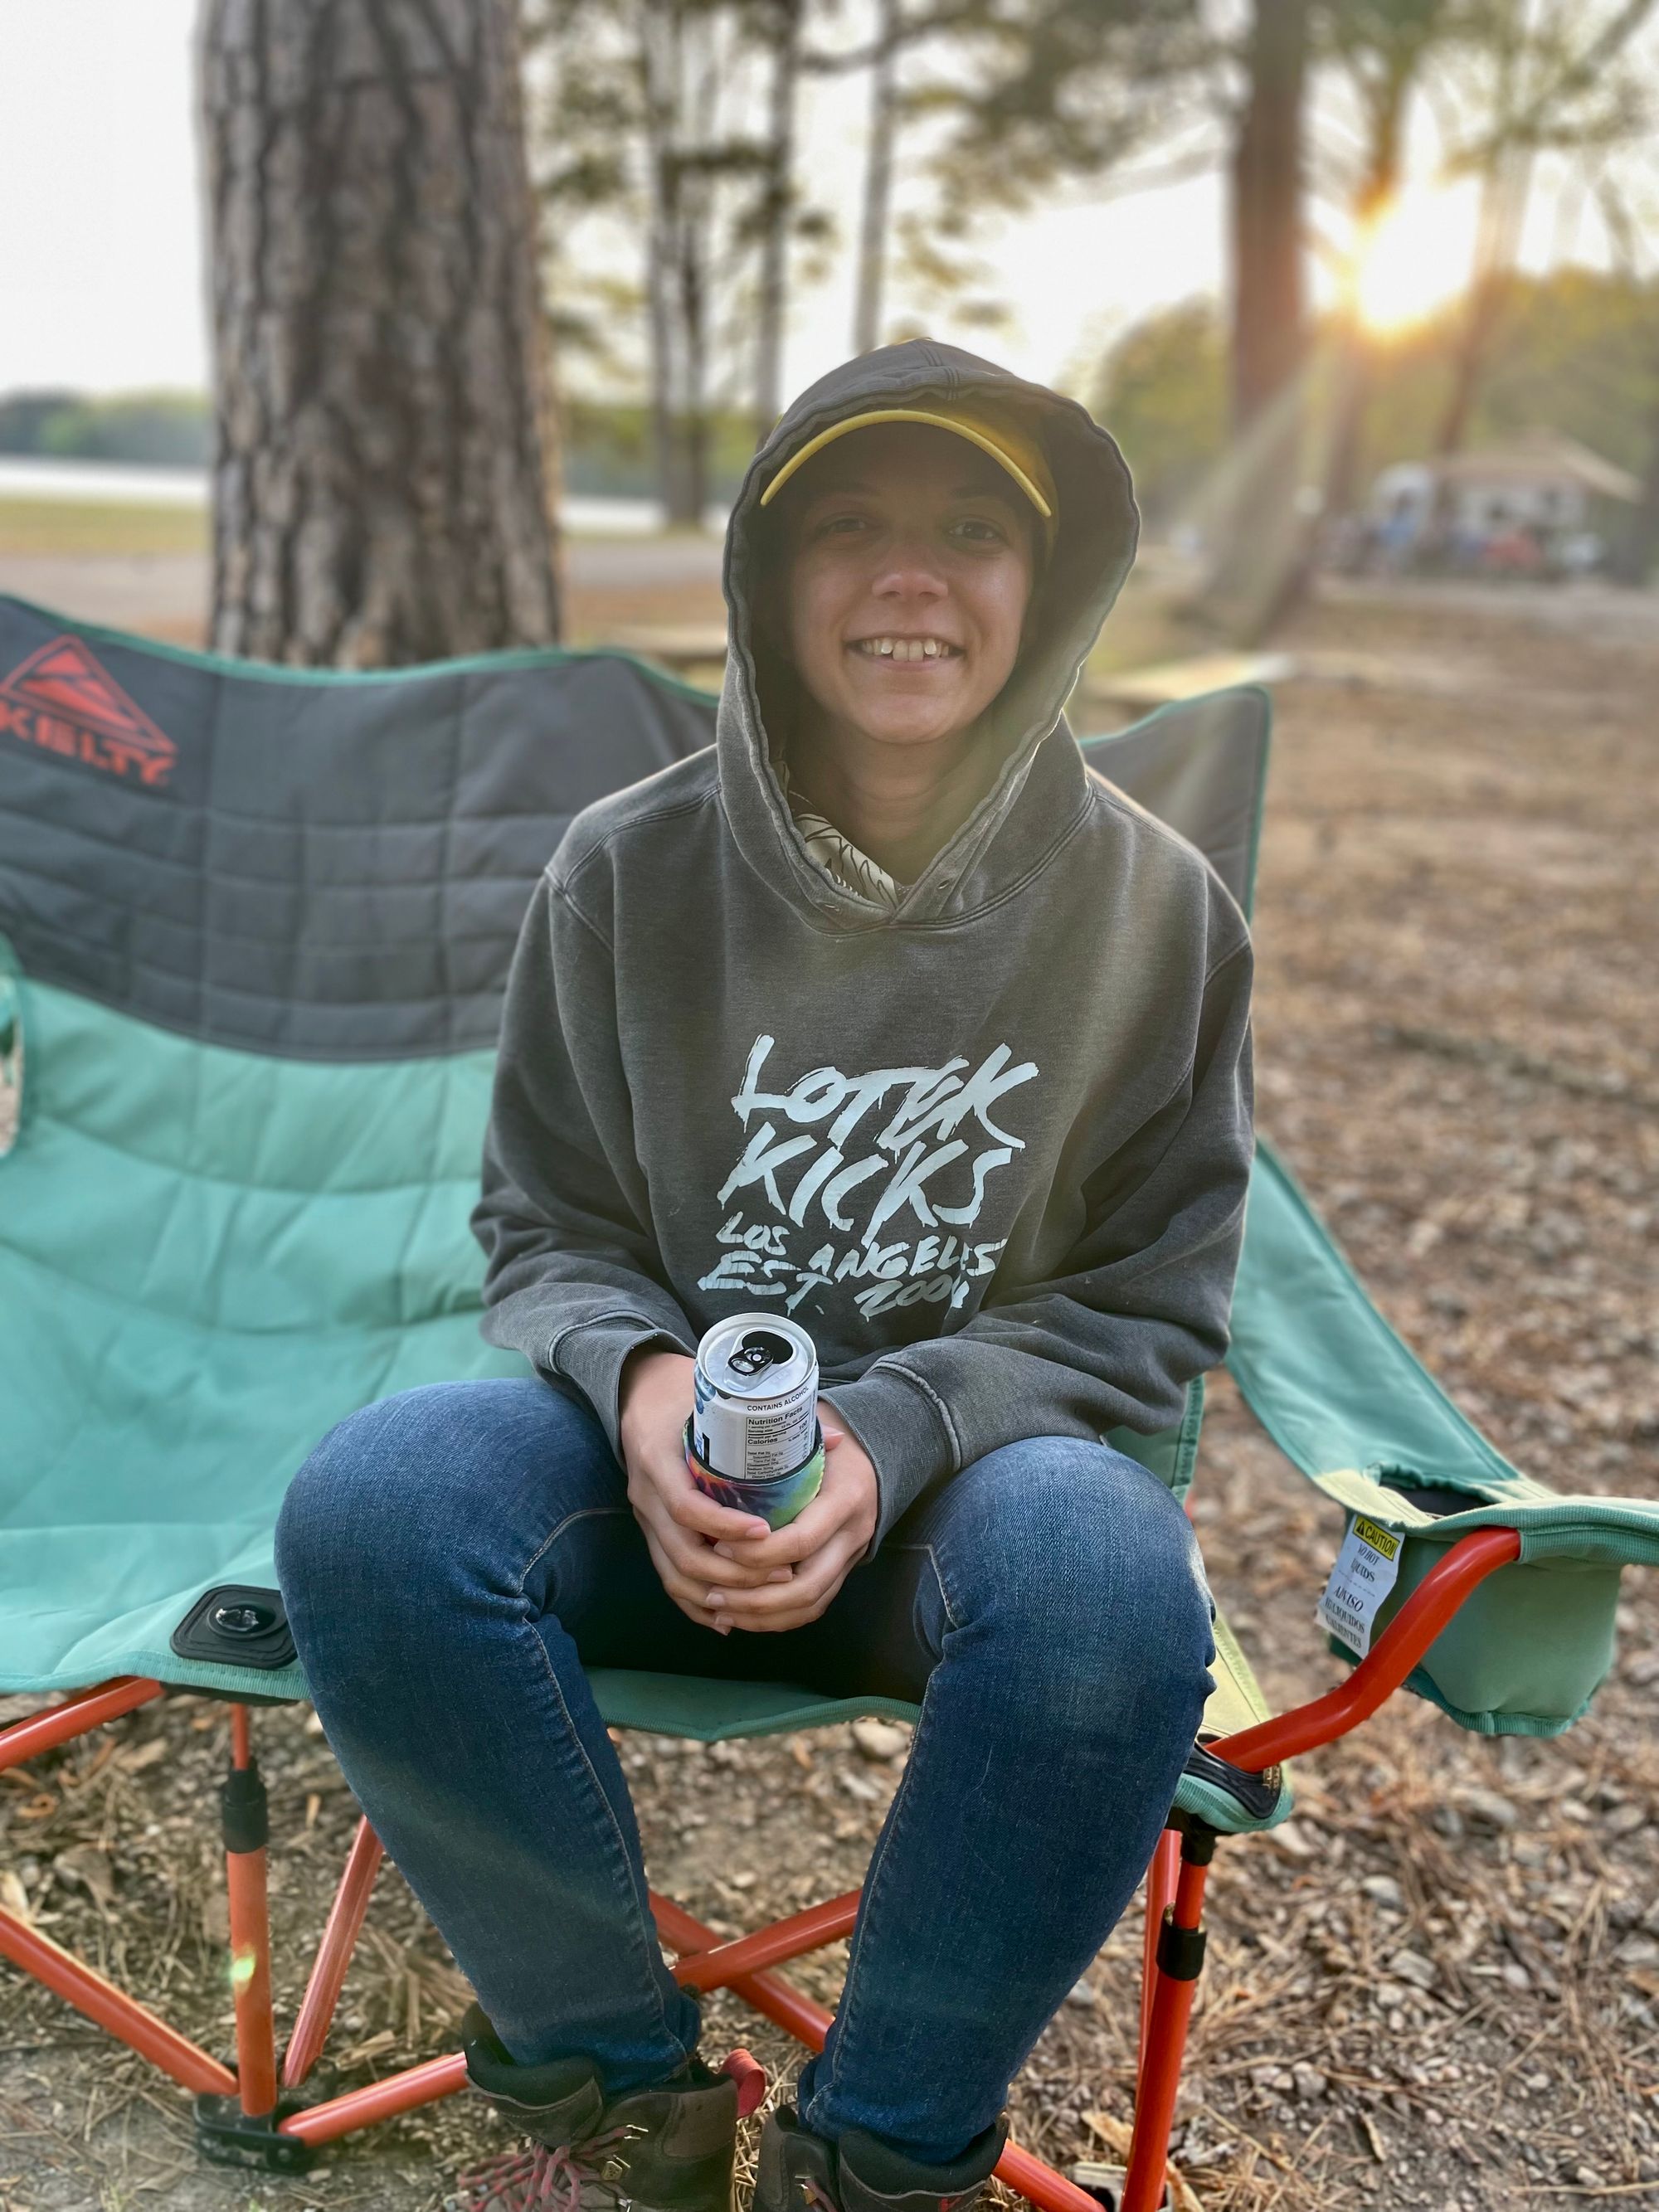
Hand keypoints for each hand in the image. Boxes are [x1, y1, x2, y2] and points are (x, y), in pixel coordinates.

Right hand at [618, 1349, 794, 1630]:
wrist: (637, 1390)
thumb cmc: (681, 1391)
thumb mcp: (716, 1398)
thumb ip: (770, 1418)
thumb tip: (836, 1440)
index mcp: (658, 1461)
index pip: (687, 1509)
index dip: (726, 1527)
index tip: (766, 1532)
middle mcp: (646, 1495)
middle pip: (683, 1554)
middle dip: (735, 1573)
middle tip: (781, 1574)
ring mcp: (645, 1517)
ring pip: (675, 1574)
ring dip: (719, 1594)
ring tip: (765, 1596)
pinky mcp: (649, 1530)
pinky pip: (667, 1577)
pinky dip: (695, 1603)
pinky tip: (726, 1618)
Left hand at [696, 1410, 878, 1635]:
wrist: (882, 1451)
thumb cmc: (832, 1440)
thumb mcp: (812, 1434)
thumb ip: (776, 1445)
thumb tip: (723, 1448)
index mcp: (846, 1498)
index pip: (801, 1541)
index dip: (758, 1553)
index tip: (720, 1548)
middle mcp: (854, 1534)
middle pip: (806, 1587)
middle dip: (755, 1598)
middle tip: (712, 1592)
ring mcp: (852, 1557)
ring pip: (810, 1605)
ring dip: (763, 1615)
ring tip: (720, 1610)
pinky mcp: (845, 1571)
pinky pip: (814, 1607)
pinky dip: (778, 1619)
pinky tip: (744, 1615)